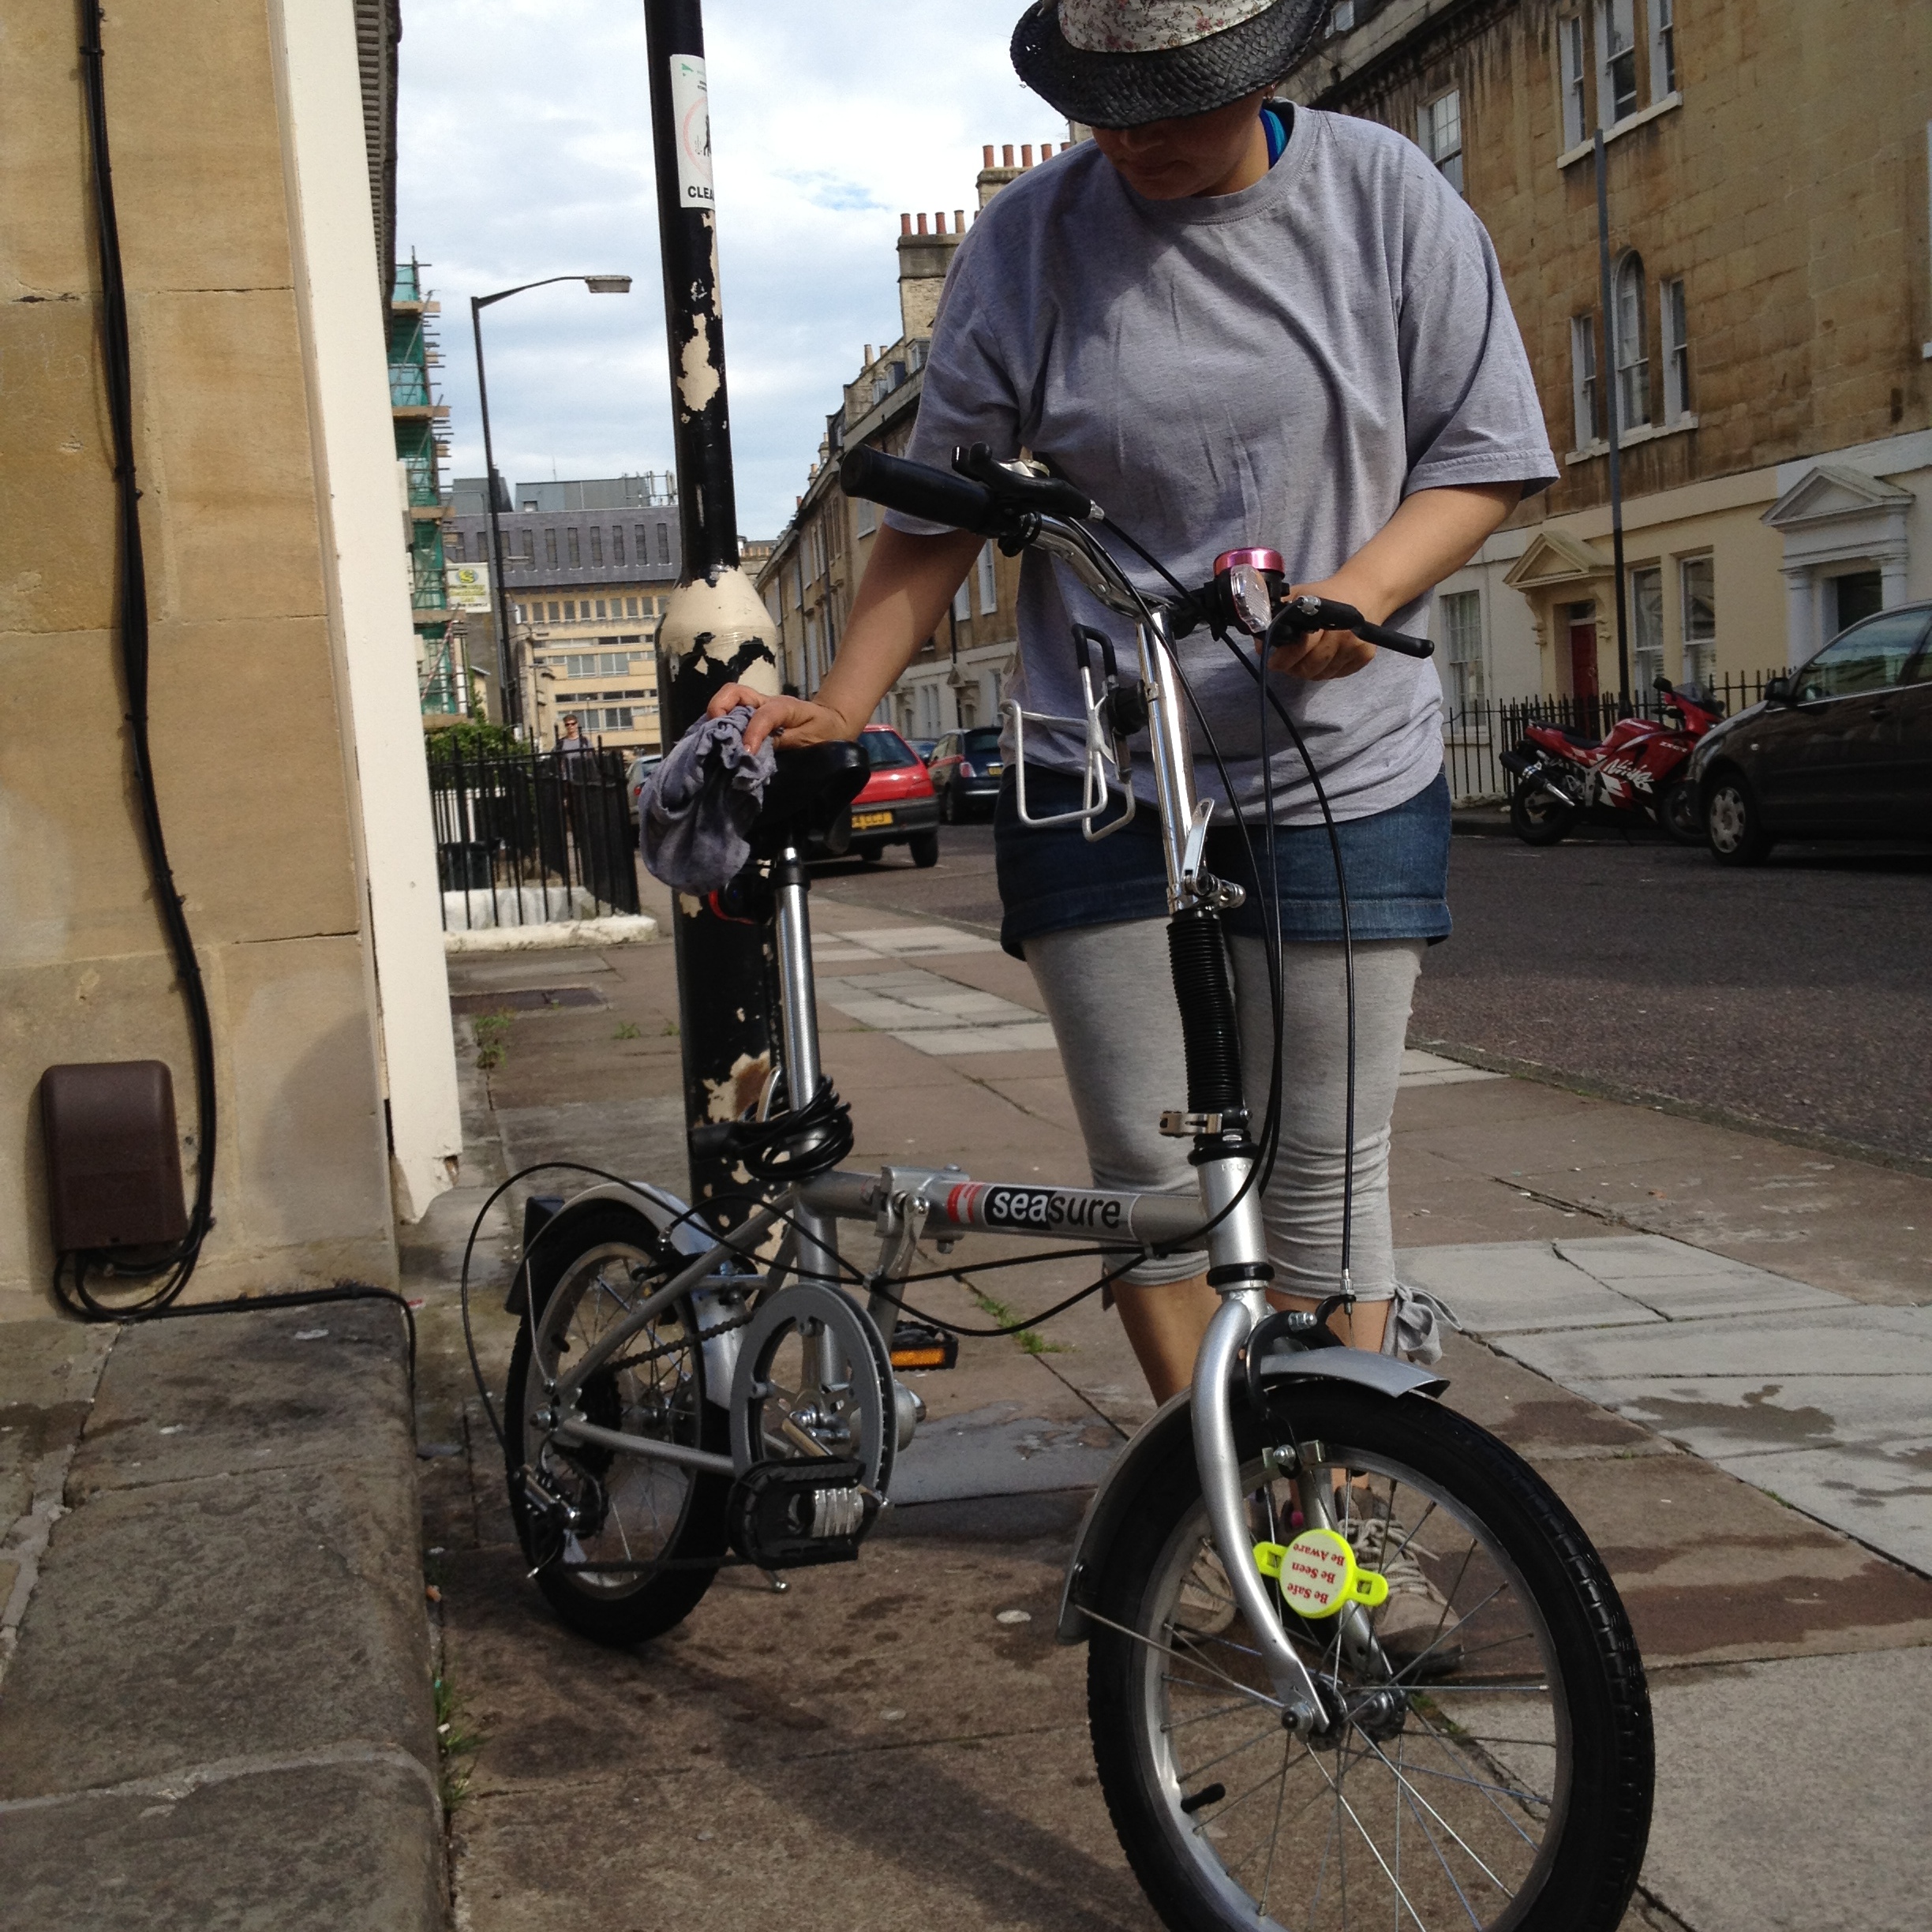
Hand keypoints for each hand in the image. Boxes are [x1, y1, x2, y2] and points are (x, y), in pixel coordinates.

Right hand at [705, 683, 853, 753]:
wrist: (832, 724)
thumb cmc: (824, 732)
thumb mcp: (810, 740)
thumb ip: (783, 743)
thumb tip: (754, 751)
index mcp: (783, 707)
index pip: (763, 715)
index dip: (751, 733)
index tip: (745, 753)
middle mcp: (765, 702)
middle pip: (734, 692)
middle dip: (718, 710)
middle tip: (713, 736)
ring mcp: (756, 707)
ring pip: (728, 700)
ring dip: (716, 717)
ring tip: (711, 740)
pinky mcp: (751, 715)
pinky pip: (730, 713)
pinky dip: (719, 725)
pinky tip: (716, 741)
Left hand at [1265, 577, 1379, 680]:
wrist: (1363, 592)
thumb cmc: (1325, 595)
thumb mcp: (1298, 595)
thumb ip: (1276, 613)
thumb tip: (1258, 638)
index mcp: (1324, 617)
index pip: (1300, 648)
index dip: (1283, 659)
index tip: (1273, 661)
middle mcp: (1343, 634)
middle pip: (1310, 667)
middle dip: (1292, 668)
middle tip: (1285, 663)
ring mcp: (1356, 646)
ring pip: (1322, 675)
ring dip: (1308, 671)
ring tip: (1303, 659)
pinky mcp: (1365, 656)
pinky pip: (1337, 674)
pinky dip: (1325, 671)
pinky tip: (1322, 658)